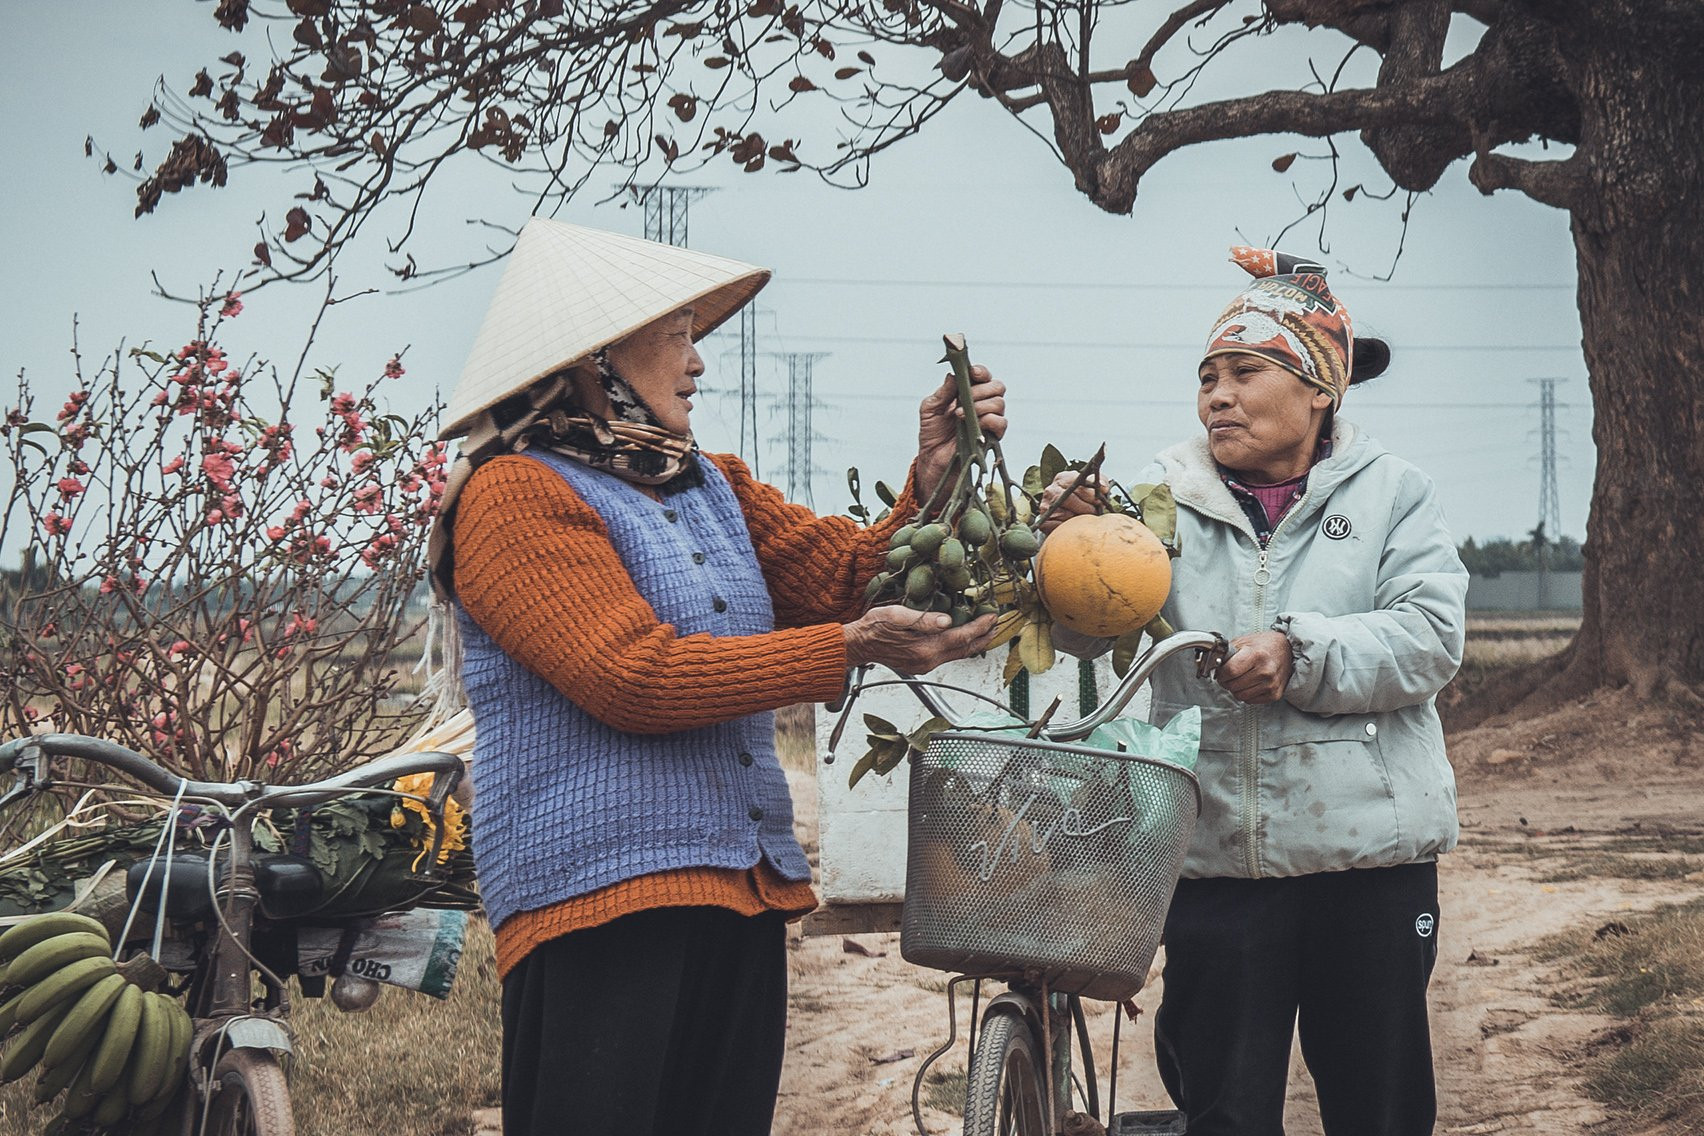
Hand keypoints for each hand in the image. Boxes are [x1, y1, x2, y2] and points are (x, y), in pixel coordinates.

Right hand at [843, 605, 997, 674]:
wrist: (857, 645)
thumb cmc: (873, 627)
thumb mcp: (895, 616)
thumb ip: (922, 620)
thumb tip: (947, 621)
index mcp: (924, 649)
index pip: (961, 637)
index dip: (979, 626)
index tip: (992, 615)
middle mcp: (928, 661)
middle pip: (964, 650)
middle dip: (983, 636)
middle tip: (999, 624)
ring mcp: (924, 665)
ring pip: (958, 655)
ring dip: (974, 642)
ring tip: (987, 631)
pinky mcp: (920, 665)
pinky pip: (948, 656)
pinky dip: (961, 647)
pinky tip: (964, 639)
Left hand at [915, 365, 1006, 502]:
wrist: (932, 458)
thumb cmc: (932, 432)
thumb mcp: (930, 408)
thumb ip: (943, 391)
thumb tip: (954, 374)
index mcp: (968, 392)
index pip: (983, 376)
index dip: (980, 372)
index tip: (972, 373)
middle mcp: (982, 403)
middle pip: (997, 387)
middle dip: (981, 390)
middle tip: (963, 399)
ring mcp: (989, 419)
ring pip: (999, 403)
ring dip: (981, 405)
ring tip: (960, 415)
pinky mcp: (992, 436)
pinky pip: (1001, 422)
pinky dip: (989, 420)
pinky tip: (974, 423)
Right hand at [1037, 470, 1102, 533]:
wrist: (1062, 511)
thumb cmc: (1079, 497)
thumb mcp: (1089, 485)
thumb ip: (1099, 482)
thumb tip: (1104, 488)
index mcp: (1063, 479)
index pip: (1077, 483)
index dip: (1090, 493)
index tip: (1100, 500)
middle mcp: (1051, 490)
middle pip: (1071, 499)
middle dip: (1087, 508)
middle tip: (1095, 512)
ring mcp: (1045, 506)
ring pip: (1067, 515)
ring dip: (1080, 519)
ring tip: (1086, 519)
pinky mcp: (1044, 521)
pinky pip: (1060, 527)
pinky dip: (1070, 528)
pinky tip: (1075, 526)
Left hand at [1216, 630, 1292, 703]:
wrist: (1287, 649)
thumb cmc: (1264, 645)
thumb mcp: (1244, 642)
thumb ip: (1228, 653)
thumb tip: (1213, 665)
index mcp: (1257, 655)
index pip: (1230, 671)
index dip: (1221, 674)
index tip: (1221, 672)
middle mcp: (1266, 671)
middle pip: (1233, 686)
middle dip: (1227, 682)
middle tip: (1229, 675)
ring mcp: (1271, 684)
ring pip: (1240, 696)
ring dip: (1236, 689)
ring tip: (1241, 679)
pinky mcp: (1274, 694)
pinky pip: (1250, 701)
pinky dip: (1246, 694)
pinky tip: (1250, 684)